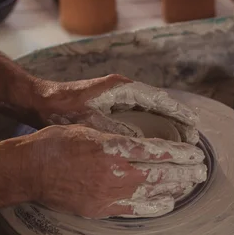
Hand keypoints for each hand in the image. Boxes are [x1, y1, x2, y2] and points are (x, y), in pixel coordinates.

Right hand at [0, 125, 206, 217]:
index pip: (157, 152)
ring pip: (150, 193)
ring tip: (190, 185)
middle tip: (202, 171)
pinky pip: (134, 210)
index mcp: (113, 147)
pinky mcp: (100, 208)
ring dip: (174, 189)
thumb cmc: (56, 142)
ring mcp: (108, 194)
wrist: (30, 169)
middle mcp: (114, 172)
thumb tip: (141, 144)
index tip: (195, 153)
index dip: (179, 153)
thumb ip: (117, 138)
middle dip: (184, 172)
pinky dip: (154, 206)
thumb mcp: (89, 129)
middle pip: (159, 174)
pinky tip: (168, 203)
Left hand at [33, 75, 199, 144]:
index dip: (178, 112)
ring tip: (184, 142)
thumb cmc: (62, 108)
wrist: (39, 102)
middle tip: (194, 138)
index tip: (194, 124)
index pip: (158, 99)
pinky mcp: (111, 107)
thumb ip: (117, 131)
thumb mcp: (91, 122)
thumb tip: (144, 145)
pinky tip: (159, 144)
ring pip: (150, 111)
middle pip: (159, 104)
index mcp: (121, 89)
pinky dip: (152, 128)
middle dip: (177, 120)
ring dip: (167, 125)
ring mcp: (117, 98)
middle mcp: (123, 91)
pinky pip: (139, 117)